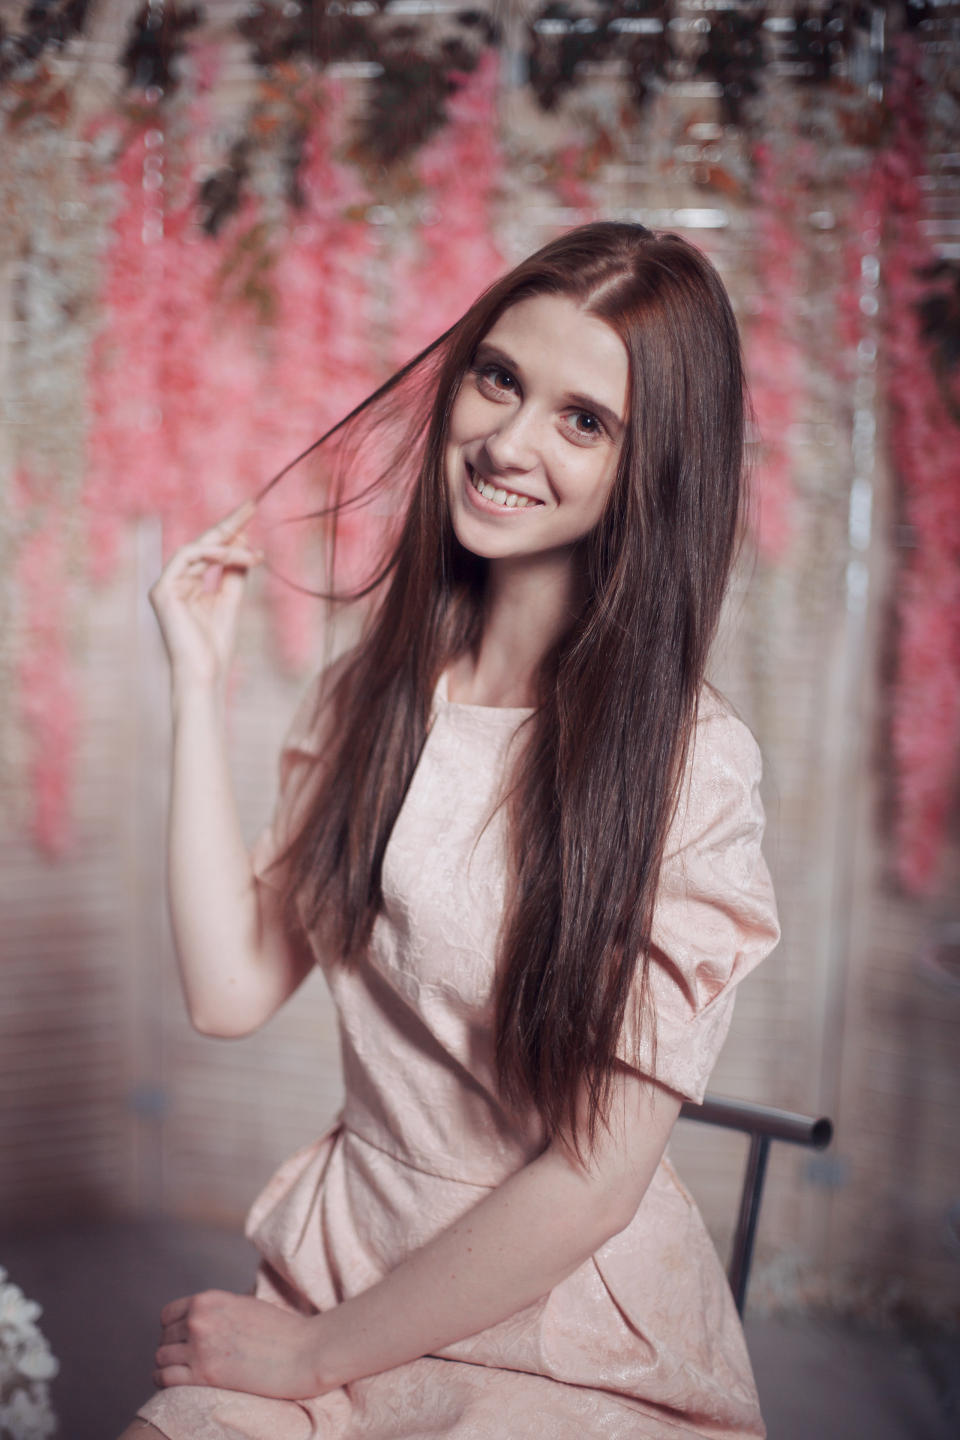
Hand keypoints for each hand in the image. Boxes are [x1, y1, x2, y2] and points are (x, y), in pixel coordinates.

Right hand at [149, 501, 261, 691]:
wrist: (204, 671)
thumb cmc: (216, 644)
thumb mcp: (231, 599)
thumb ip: (235, 571)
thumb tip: (243, 541)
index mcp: (189, 584)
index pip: (210, 550)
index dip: (230, 531)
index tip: (251, 512)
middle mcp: (175, 580)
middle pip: (203, 543)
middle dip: (229, 524)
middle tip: (251, 505)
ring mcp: (166, 585)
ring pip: (197, 548)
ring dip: (228, 546)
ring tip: (253, 553)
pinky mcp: (162, 590)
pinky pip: (187, 558)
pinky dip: (212, 554)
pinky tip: (234, 556)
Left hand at [154, 1289, 326, 1398]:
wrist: (303, 1352)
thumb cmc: (280, 1331)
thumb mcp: (244, 1306)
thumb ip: (219, 1311)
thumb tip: (203, 1322)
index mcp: (209, 1299)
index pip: (168, 1315)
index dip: (173, 1330)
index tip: (182, 1341)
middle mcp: (199, 1319)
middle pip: (164, 1338)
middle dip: (173, 1349)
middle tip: (187, 1361)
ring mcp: (200, 1347)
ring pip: (161, 1358)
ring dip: (168, 1366)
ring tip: (182, 1374)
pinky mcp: (204, 1375)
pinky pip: (165, 1378)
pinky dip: (164, 1382)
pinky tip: (174, 1384)